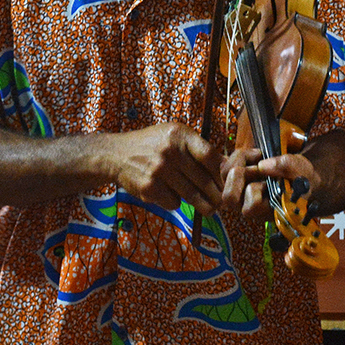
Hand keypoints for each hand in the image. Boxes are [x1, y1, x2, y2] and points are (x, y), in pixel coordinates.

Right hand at [105, 123, 228, 212]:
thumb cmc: (152, 145)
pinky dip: (177, 203)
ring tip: (211, 208)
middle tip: (224, 202)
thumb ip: (198, 148)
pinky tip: (172, 196)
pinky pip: (174, 202)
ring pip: (191, 195)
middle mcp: (170, 151)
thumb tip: (229, 167)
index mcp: (180, 135)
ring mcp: (158, 170)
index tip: (230, 182)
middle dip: (217, 195)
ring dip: (203, 204)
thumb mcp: (174, 136)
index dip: (223, 172)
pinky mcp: (148, 188)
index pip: (210, 156)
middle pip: (204, 179)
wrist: (114, 154)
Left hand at [220, 146, 320, 220]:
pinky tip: (251, 153)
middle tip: (256, 166)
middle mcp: (248, 205)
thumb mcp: (302, 172)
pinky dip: (235, 155)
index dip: (256, 191)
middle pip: (229, 197)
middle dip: (240, 178)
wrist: (298, 175)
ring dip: (240, 161)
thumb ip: (287, 167)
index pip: (250, 208)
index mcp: (266, 211)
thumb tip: (263, 165)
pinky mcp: (233, 179)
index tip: (270, 180)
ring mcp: (239, 192)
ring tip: (259, 155)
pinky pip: (223, 165)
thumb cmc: (301, 179)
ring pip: (225, 176)